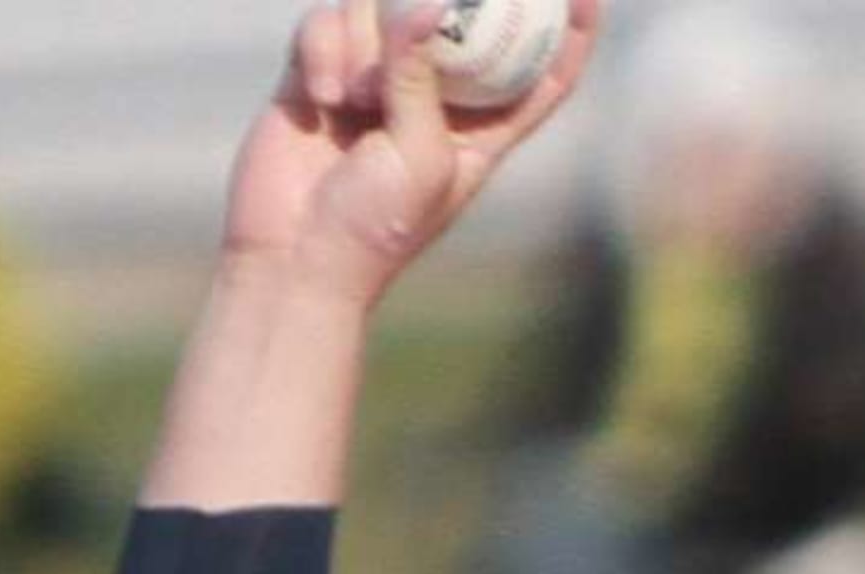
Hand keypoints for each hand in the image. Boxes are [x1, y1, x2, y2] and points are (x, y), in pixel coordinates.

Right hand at [226, 0, 603, 306]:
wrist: (295, 257)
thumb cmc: (376, 226)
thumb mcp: (419, 156)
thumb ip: (422, 79)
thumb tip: (425, 3)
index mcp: (483, 127)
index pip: (541, 72)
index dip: (570, 30)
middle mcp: (435, 96)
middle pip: (459, 16)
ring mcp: (377, 79)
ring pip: (379, 8)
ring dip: (365, 44)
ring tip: (354, 101)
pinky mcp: (323, 70)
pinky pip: (326, 23)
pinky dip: (324, 50)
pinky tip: (323, 97)